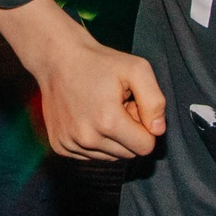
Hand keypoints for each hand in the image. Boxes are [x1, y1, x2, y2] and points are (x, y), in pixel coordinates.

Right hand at [14, 19, 166, 163]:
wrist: (57, 58)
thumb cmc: (98, 61)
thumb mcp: (137, 69)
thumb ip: (155, 101)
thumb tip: (158, 130)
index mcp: (108, 122)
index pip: (145, 147)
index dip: (144, 126)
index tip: (131, 106)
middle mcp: (86, 139)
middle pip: (128, 154)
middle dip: (128, 133)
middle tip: (117, 106)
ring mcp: (70, 144)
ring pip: (109, 157)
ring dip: (111, 138)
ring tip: (100, 110)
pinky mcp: (60, 146)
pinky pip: (90, 155)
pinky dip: (94, 140)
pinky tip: (86, 117)